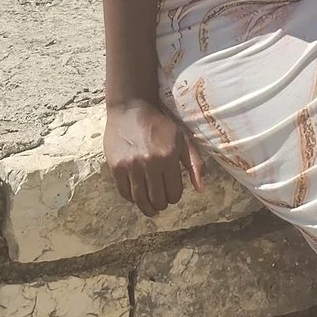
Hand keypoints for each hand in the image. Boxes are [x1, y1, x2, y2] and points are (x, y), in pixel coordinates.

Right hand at [105, 98, 204, 216]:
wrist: (130, 108)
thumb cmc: (160, 124)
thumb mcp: (183, 139)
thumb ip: (195, 164)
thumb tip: (201, 189)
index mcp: (168, 156)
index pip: (174, 193)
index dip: (175, 196)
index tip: (172, 192)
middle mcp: (149, 163)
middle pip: (157, 199)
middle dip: (161, 203)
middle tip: (161, 200)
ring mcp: (131, 166)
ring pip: (140, 200)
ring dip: (147, 207)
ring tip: (150, 207)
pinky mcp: (115, 166)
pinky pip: (124, 193)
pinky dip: (131, 198)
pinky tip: (137, 196)